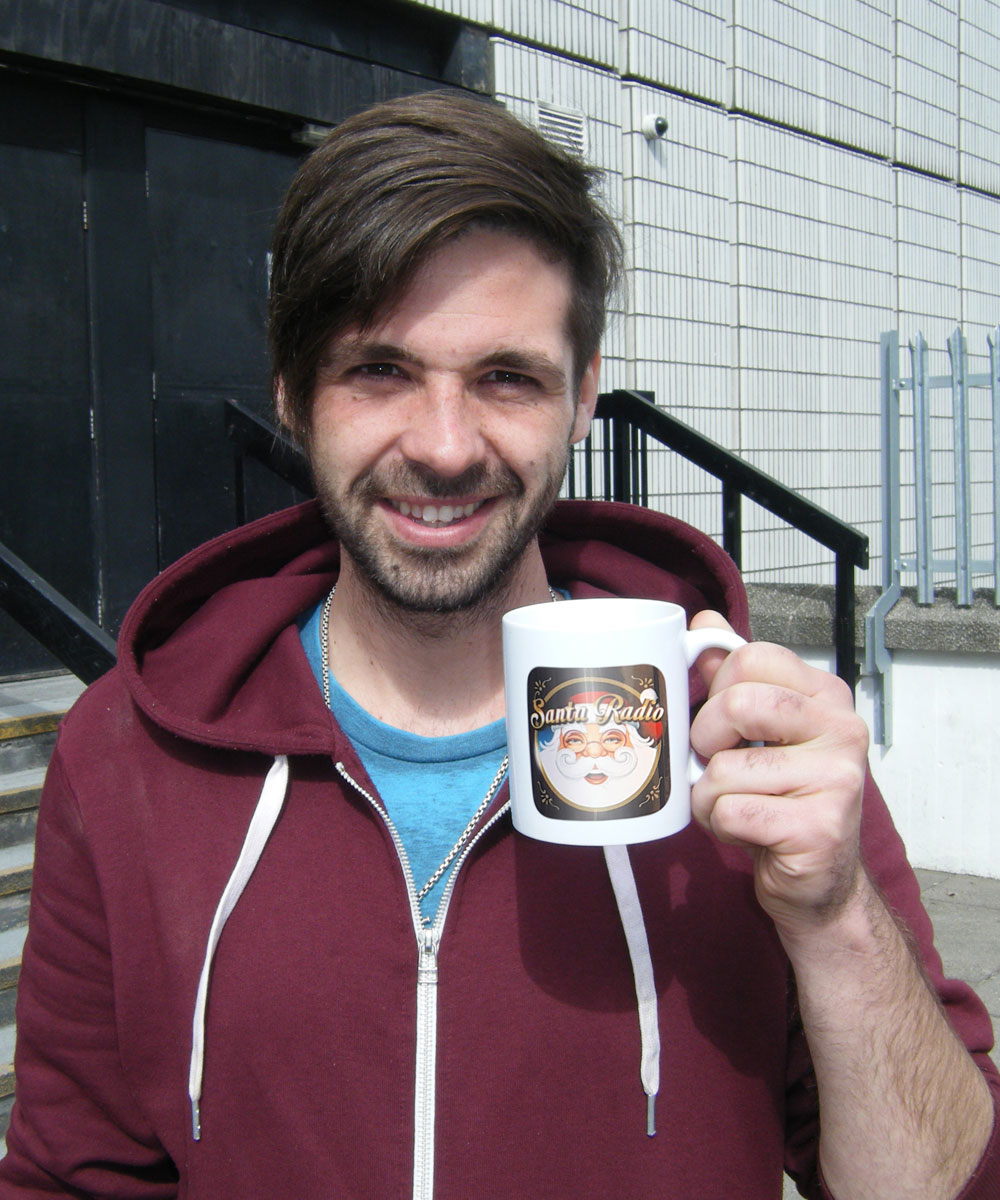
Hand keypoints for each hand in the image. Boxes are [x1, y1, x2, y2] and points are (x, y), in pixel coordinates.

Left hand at [688, 610, 869, 935]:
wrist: (821, 883)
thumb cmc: (783, 800)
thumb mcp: (759, 733)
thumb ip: (733, 678)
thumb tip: (703, 625)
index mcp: (826, 696)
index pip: (751, 656)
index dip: (716, 687)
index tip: (719, 719)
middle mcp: (842, 729)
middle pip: (737, 703)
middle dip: (705, 739)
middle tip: (716, 762)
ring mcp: (837, 779)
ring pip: (724, 768)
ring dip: (709, 794)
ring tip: (737, 805)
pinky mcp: (818, 827)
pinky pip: (730, 811)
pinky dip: (720, 825)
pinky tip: (747, 831)